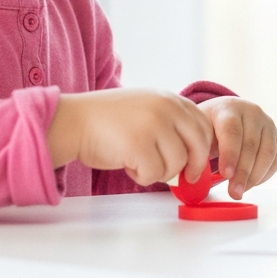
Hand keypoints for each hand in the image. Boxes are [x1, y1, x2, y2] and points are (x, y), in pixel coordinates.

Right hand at [46, 88, 212, 185]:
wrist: (73, 121)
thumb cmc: (108, 121)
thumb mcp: (147, 108)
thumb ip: (171, 123)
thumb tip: (196, 153)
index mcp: (170, 99)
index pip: (203, 126)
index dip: (203, 149)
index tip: (195, 163)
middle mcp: (166, 108)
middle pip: (197, 146)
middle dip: (193, 167)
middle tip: (185, 179)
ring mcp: (153, 125)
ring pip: (177, 164)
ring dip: (160, 172)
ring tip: (139, 162)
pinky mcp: (139, 145)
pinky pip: (154, 173)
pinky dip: (142, 176)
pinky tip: (127, 164)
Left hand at [198, 96, 276, 198]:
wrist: (226, 111)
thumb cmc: (210, 125)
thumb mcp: (200, 132)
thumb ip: (199, 151)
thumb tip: (196, 178)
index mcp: (228, 109)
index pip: (232, 131)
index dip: (230, 154)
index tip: (226, 174)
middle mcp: (252, 112)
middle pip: (251, 145)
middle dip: (243, 172)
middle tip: (234, 192)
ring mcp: (267, 123)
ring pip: (267, 152)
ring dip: (255, 176)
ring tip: (241, 191)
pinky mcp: (275, 136)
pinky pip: (276, 158)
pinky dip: (265, 174)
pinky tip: (251, 183)